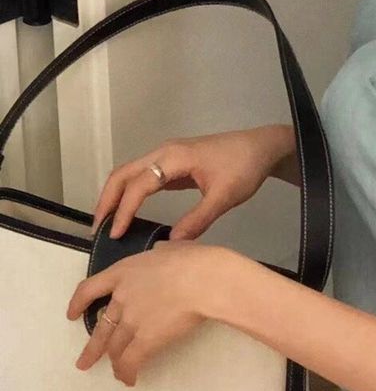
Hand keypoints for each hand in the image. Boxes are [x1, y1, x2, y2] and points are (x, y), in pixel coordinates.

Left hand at [66, 241, 233, 385]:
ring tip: (117, 374)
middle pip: (102, 326)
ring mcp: (131, 321)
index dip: (78, 303)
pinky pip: (131, 361)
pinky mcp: (145, 340)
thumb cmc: (193, 261)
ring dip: (115, 362)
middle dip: (93, 347)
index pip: (89, 289)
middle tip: (85, 362)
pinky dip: (127, 372)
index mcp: (123, 273)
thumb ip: (161, 254)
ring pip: (116, 347)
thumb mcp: (171, 248)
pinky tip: (129, 379)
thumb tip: (162, 254)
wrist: (202, 281)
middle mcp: (121, 299)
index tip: (71, 314)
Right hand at [93, 124, 296, 240]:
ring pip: (131, 174)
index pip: (139, 184)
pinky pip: (145, 177)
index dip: (125, 210)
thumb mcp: (224, 197)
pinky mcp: (174, 164)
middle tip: (98, 229)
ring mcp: (168, 157)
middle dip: (107, 200)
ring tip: (108, 223)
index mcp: (173, 157)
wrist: (261, 148)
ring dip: (116, 195)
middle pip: (123, 174)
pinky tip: (130, 212)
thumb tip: (172, 241)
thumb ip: (199, 219)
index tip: (116, 233)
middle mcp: (163, 152)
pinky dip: (132, 193)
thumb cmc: (245, 168)